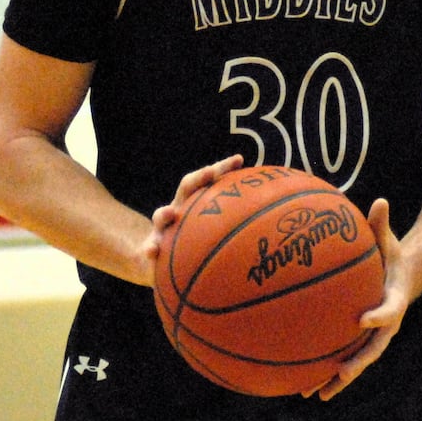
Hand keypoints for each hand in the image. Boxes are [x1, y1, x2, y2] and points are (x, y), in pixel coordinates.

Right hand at [142, 154, 244, 283]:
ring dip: (164, 213)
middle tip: (210, 173)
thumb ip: (232, 232)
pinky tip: (151, 252)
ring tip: (170, 214)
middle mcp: (178, 211)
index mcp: (194, 205)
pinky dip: (149, 249)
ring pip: (160, 216)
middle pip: (186, 189)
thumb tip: (274, 230)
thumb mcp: (209, 239)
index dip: (222, 169)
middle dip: (198, 179)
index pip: (207, 180)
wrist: (155, 261)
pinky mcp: (149, 249)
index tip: (239, 159)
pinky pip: (147, 249)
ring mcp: (161, 229)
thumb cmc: (191, 248)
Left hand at [313, 198, 406, 399]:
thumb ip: (381, 223)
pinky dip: (326, 371)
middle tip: (339, 374)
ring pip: (356, 362)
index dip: (379, 315)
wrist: (404, 275)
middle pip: (373, 349)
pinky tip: (301, 382)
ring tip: (313, 394)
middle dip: (356, 364)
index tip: (363, 319)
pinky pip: (342, 357)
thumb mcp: (389, 238)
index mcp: (395, 300)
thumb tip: (380, 200)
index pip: (390, 310)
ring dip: (336, 380)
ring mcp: (372, 336)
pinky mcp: (359, 339)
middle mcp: (385, 324)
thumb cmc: (391, 254)